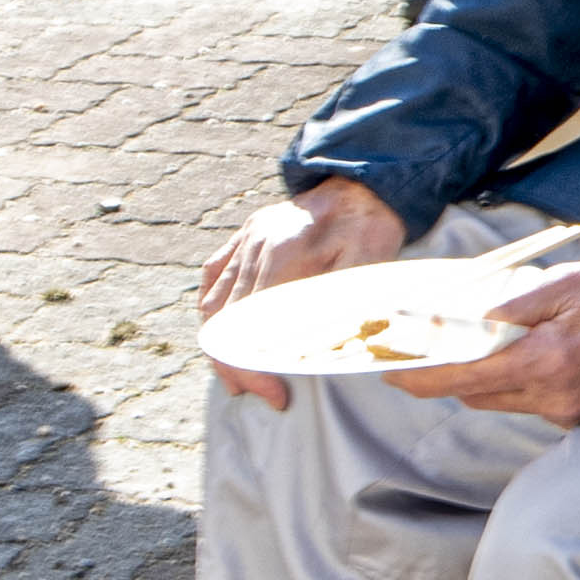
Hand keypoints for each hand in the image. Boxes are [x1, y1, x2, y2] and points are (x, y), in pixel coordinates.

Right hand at [197, 175, 407, 412]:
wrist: (361, 184)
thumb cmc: (368, 227)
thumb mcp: (364, 267)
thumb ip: (339, 307)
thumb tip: (323, 354)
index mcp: (282, 257)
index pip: (249, 328)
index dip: (256, 369)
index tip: (277, 395)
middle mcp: (254, 248)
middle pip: (223, 322)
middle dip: (237, 366)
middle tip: (264, 393)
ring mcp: (246, 240)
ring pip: (211, 303)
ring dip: (219, 344)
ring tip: (239, 375)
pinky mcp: (245, 235)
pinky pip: (213, 274)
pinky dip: (211, 307)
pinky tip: (219, 330)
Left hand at [380, 260, 579, 423]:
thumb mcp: (559, 285)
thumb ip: (509, 309)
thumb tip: (465, 324)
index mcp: (543, 361)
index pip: (464, 377)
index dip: (421, 378)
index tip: (389, 374)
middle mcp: (552, 396)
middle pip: (477, 394)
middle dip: (447, 377)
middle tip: (419, 356)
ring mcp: (567, 412)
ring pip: (502, 401)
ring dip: (485, 379)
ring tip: (477, 349)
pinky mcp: (579, 418)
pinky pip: (532, 404)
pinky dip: (519, 384)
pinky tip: (532, 358)